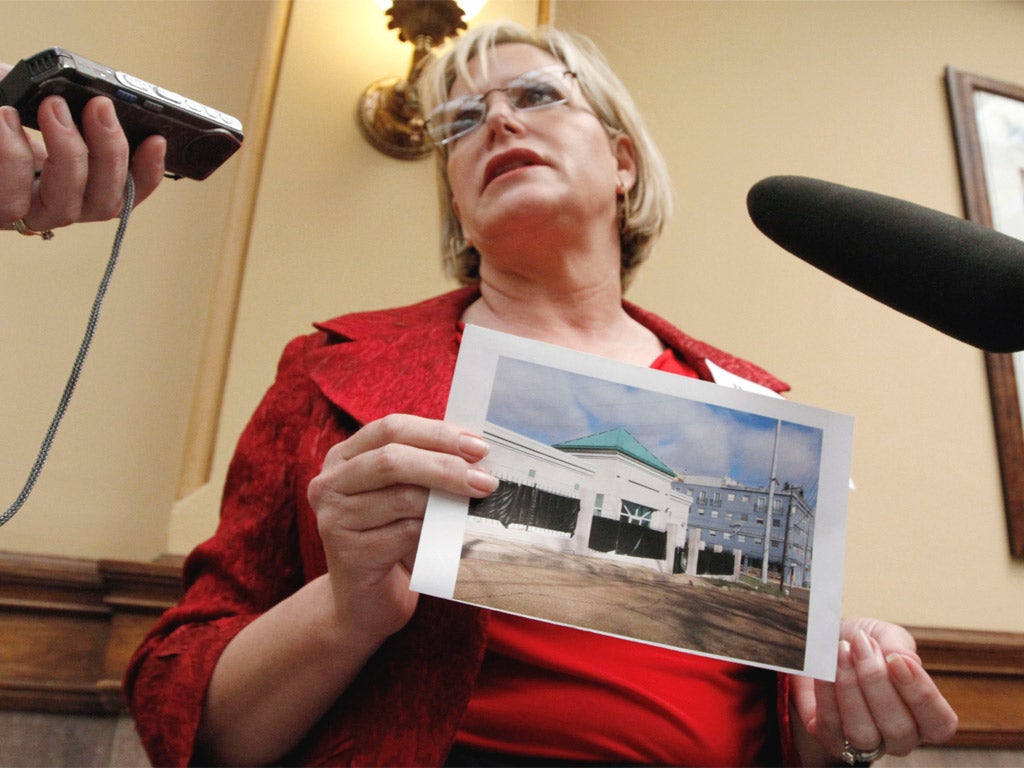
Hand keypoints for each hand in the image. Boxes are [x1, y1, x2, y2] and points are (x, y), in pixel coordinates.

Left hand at [1, 63, 164, 235]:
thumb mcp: (31, 105)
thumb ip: (66, 105)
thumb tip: (88, 94)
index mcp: (77, 187)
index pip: (127, 194)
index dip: (148, 173)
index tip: (155, 139)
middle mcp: (57, 209)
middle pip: (104, 202)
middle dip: (109, 152)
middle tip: (98, 107)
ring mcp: (26, 217)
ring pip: (67, 203)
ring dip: (68, 151)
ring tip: (50, 105)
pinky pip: (13, 193)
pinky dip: (13, 152)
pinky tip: (4, 118)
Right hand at [307, 414, 497, 644]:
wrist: (366, 601)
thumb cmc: (392, 538)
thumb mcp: (405, 495)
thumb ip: (425, 468)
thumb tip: (476, 453)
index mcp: (343, 457)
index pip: (390, 428)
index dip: (437, 433)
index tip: (479, 447)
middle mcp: (329, 483)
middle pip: (392, 459)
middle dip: (445, 466)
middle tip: (485, 479)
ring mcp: (333, 519)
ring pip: (401, 497)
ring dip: (445, 502)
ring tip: (472, 507)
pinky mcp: (348, 554)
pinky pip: (404, 533)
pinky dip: (433, 533)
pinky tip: (447, 538)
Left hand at [791, 617, 957, 764]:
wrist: (820, 645)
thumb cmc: (861, 644)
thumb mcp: (884, 634)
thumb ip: (898, 644)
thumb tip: (905, 658)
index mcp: (923, 716)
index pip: (940, 723)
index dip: (922, 695)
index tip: (897, 660)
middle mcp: (898, 737)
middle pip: (899, 729)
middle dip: (876, 681)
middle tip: (861, 644)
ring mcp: (865, 744)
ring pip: (864, 733)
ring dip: (851, 687)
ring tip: (842, 651)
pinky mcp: (831, 740)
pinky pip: (830, 725)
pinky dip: (827, 691)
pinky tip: (825, 665)